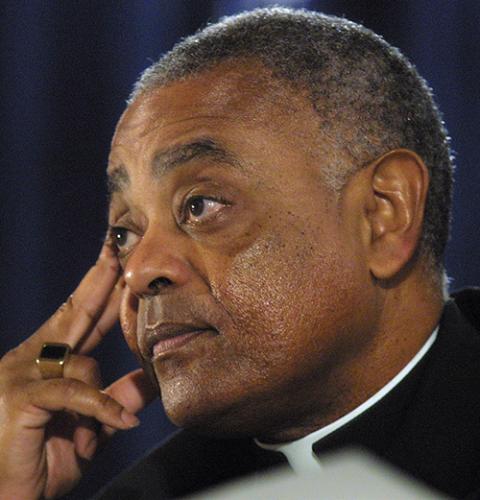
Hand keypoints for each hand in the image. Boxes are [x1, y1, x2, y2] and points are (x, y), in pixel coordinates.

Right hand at [0, 243, 156, 498]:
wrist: (9, 497)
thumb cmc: (46, 458)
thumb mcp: (92, 423)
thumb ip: (116, 397)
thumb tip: (150, 378)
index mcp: (47, 360)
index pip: (80, 317)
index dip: (98, 289)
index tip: (115, 262)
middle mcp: (32, 358)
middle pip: (75, 313)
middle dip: (98, 281)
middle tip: (116, 252)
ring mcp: (22, 374)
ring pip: (85, 364)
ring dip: (98, 405)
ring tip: (88, 441)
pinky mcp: (21, 396)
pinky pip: (76, 392)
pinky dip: (100, 409)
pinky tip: (119, 425)